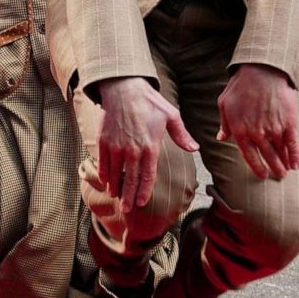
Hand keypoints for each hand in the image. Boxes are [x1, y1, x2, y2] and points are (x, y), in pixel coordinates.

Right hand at [94, 76, 199, 211]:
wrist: (123, 88)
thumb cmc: (149, 101)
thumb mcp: (170, 115)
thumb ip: (182, 135)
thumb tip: (195, 148)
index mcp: (150, 147)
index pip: (147, 176)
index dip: (143, 192)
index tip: (141, 203)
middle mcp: (132, 150)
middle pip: (130, 179)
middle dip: (128, 197)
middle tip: (127, 210)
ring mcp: (116, 146)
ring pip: (115, 173)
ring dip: (115, 187)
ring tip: (116, 197)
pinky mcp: (104, 140)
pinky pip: (103, 162)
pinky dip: (104, 173)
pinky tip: (106, 181)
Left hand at [217, 64, 298, 180]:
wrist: (262, 72)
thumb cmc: (240, 86)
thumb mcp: (224, 103)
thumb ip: (224, 123)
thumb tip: (221, 138)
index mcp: (240, 130)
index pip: (248, 156)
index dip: (256, 167)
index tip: (262, 175)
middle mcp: (257, 133)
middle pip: (267, 157)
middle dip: (273, 168)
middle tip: (277, 176)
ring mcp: (274, 129)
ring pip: (280, 152)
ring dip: (284, 164)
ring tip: (286, 172)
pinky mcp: (289, 123)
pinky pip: (293, 144)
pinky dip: (296, 156)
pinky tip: (296, 164)